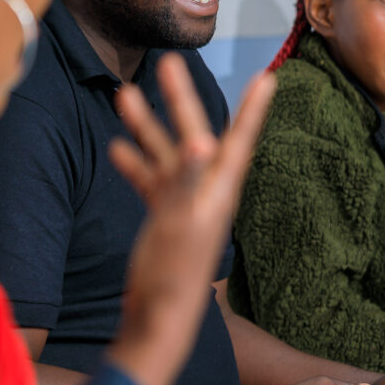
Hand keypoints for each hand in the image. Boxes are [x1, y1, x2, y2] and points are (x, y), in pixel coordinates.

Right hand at [106, 54, 274, 384]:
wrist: (157, 320)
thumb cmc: (173, 275)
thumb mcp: (180, 224)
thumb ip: (187, 180)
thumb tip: (201, 141)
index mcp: (219, 189)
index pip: (241, 138)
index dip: (253, 108)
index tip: (268, 77)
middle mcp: (206, 190)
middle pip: (196, 134)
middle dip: (181, 99)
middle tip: (168, 63)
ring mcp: (184, 203)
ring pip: (167, 154)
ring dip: (147, 126)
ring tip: (124, 95)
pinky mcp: (165, 217)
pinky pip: (151, 181)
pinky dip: (136, 164)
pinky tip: (116, 150)